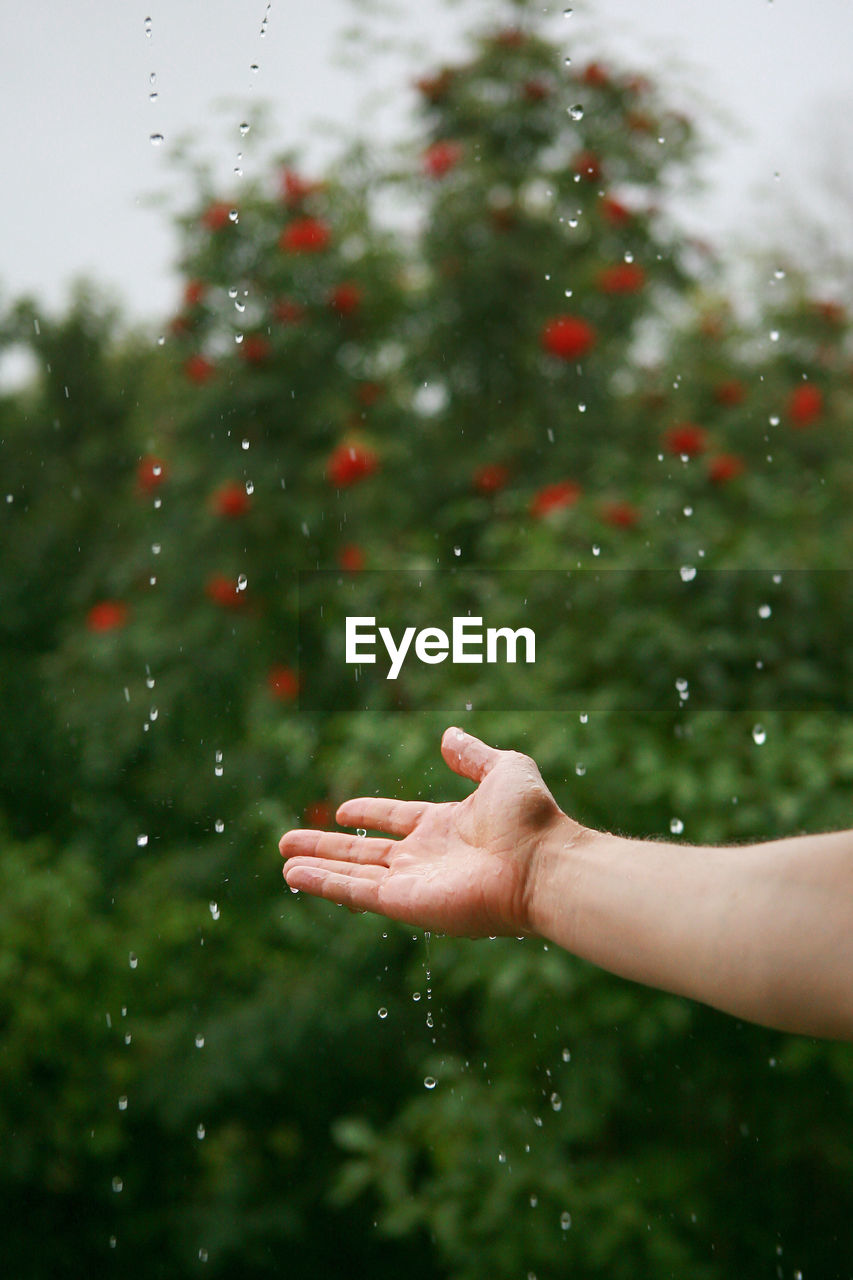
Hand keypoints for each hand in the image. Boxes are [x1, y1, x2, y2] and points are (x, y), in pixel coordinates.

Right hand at [279, 726, 579, 936]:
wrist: (541, 863)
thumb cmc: (530, 819)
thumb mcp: (503, 771)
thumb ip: (473, 756)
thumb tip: (449, 736)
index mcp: (446, 826)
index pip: (396, 820)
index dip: (370, 814)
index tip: (343, 810)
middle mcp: (425, 857)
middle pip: (365, 852)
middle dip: (328, 845)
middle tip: (290, 841)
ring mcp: (413, 882)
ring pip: (353, 874)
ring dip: (317, 867)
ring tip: (284, 862)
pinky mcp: (405, 903)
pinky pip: (355, 892)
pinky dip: (323, 883)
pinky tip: (295, 875)